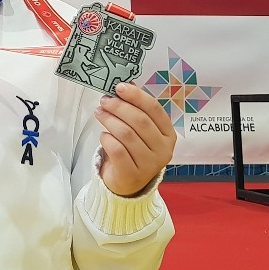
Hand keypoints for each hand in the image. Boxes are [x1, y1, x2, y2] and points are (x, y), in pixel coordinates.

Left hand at [94, 82, 176, 196]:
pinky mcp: (133, 174)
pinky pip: (118, 150)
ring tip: (100, 113)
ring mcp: (150, 164)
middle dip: (119, 107)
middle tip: (105, 101)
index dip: (136, 96)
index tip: (119, 87)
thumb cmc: (133, 151)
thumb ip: (136, 110)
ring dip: (110, 120)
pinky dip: (107, 139)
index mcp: (168, 135)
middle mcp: (163, 150)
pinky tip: (104, 136)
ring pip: (127, 134)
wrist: (127, 183)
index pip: (154, 109)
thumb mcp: (140, 131)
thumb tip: (127, 85)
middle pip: (140, 121)